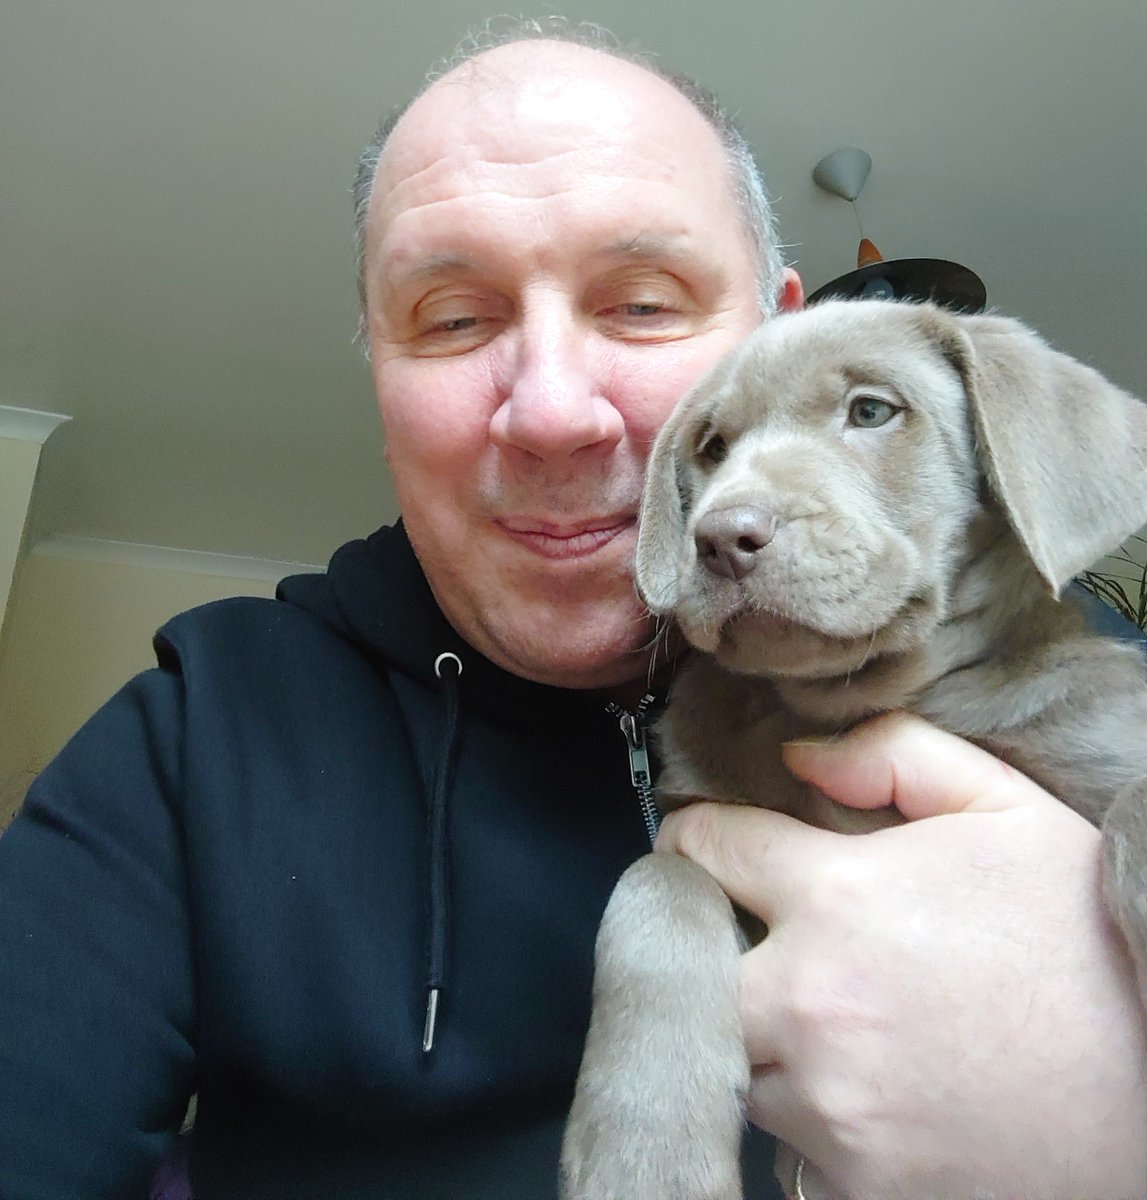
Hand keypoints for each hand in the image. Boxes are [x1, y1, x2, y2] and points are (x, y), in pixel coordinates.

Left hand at [656, 711, 1146, 1199]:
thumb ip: (893, 755)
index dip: (699, 838)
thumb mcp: (1006, 809)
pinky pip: (787, 1139)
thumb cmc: (1086, 936)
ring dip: (763, 1033)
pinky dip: (810, 1109)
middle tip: (758, 938)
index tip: (704, 845)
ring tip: (832, 1017)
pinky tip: (870, 1084)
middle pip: (692, 966)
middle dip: (710, 943)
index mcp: (837, 898)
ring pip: (736, 1058)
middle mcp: (811, 1003)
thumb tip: (799, 757)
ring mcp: (828, 1105)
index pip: (705, 850)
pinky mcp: (856, 1184)